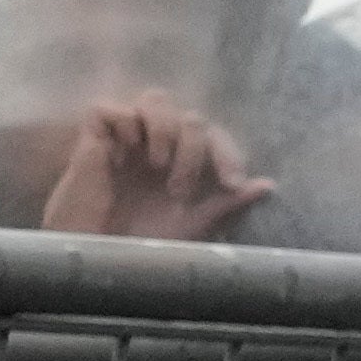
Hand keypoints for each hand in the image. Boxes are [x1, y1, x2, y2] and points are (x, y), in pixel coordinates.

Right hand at [34, 99, 273, 242]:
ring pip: (155, 99)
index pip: (214, 137)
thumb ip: (226, 204)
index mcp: (183, 163)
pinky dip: (123, 122)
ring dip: (165, 127)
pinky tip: (124, 153)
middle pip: (190, 116)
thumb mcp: (192, 227)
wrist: (92, 261)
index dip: (227, 155)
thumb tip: (268, 185)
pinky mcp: (93, 139)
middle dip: (194, 149)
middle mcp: (157, 145)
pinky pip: (110, 109)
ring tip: (157, 164)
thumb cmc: (137, 248)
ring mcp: (126, 140)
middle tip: (179, 189)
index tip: (232, 184)